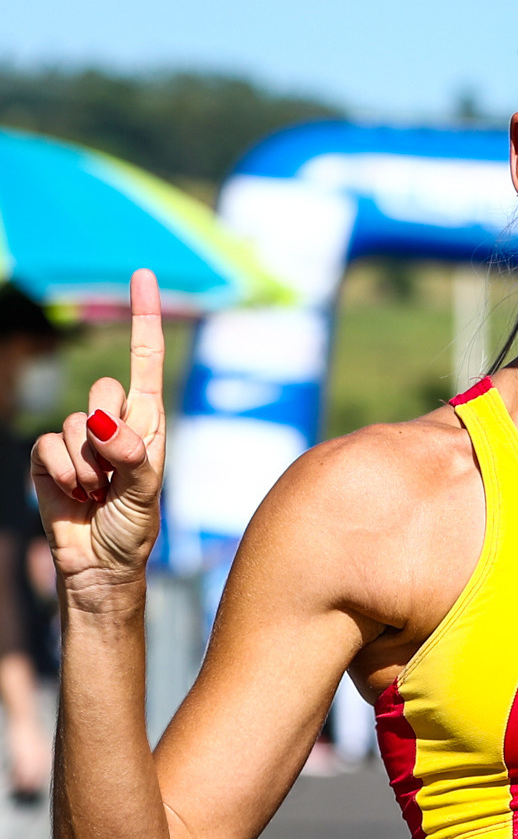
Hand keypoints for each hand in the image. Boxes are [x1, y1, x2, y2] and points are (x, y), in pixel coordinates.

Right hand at [30, 270, 166, 589]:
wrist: (100, 564)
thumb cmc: (133, 528)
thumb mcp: (145, 494)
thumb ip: (132, 457)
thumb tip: (105, 423)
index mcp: (149, 423)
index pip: (146, 360)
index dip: (143, 317)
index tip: (142, 275)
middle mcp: (115, 423)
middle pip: (104, 390)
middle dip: (110, 433)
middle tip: (117, 474)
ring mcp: (80, 438)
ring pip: (75, 423)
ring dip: (86, 465)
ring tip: (98, 492)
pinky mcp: (47, 456)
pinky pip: (47, 446)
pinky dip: (61, 474)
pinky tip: (74, 495)